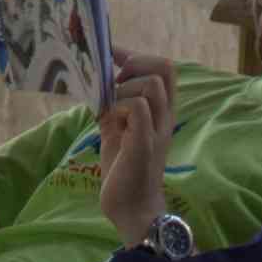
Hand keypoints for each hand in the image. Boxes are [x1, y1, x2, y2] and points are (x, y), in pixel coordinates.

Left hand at [95, 51, 178, 239]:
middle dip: (135, 64)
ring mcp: (157, 129)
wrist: (130, 206)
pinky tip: (111, 124)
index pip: (163, 68)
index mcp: (160, 111)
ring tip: (112, 110)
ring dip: (124, 89)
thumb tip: (97, 85)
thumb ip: (111, 107)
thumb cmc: (125, 170)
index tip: (113, 55)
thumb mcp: (115, 130)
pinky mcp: (145, 143)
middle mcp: (164, 116)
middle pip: (165, 68)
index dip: (137, 55)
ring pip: (151, 84)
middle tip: (116, 82)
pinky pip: (138, 106)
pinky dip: (120, 107)